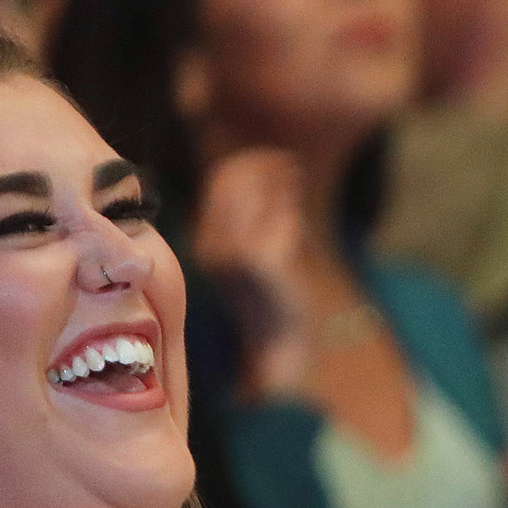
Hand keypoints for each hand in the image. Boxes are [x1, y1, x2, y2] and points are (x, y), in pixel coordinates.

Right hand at [189, 148, 313, 398]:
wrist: (282, 345)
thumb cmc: (274, 297)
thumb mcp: (256, 251)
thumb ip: (256, 214)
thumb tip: (272, 169)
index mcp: (207, 242)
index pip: (220, 182)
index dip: (249, 165)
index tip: (277, 161)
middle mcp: (213, 246)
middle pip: (233, 180)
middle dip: (264, 165)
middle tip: (291, 167)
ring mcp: (236, 256)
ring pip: (254, 193)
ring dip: (279, 181)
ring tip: (297, 181)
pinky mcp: (264, 264)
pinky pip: (280, 219)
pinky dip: (292, 212)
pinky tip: (300, 219)